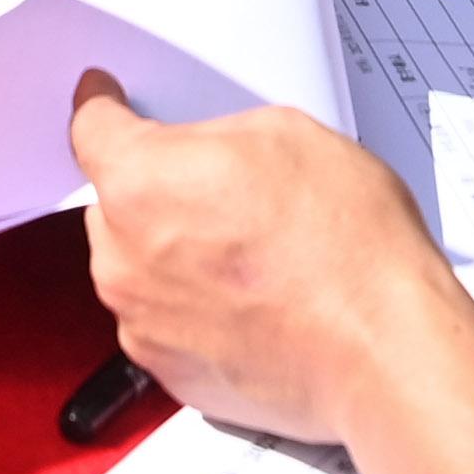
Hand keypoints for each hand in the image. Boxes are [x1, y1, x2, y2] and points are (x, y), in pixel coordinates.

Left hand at [68, 68, 473, 450]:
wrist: (382, 352)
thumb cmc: (347, 250)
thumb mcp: (287, 134)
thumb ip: (215, 137)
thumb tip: (201, 154)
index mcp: (140, 183)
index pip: (91, 130)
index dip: (102, 107)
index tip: (104, 99)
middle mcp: (122, 259)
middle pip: (117, 204)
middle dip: (161, 192)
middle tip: (232, 196)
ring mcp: (141, 323)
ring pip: (139, 265)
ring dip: (176, 253)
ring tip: (255, 258)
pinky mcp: (169, 374)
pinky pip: (164, 320)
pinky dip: (194, 308)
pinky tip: (254, 302)